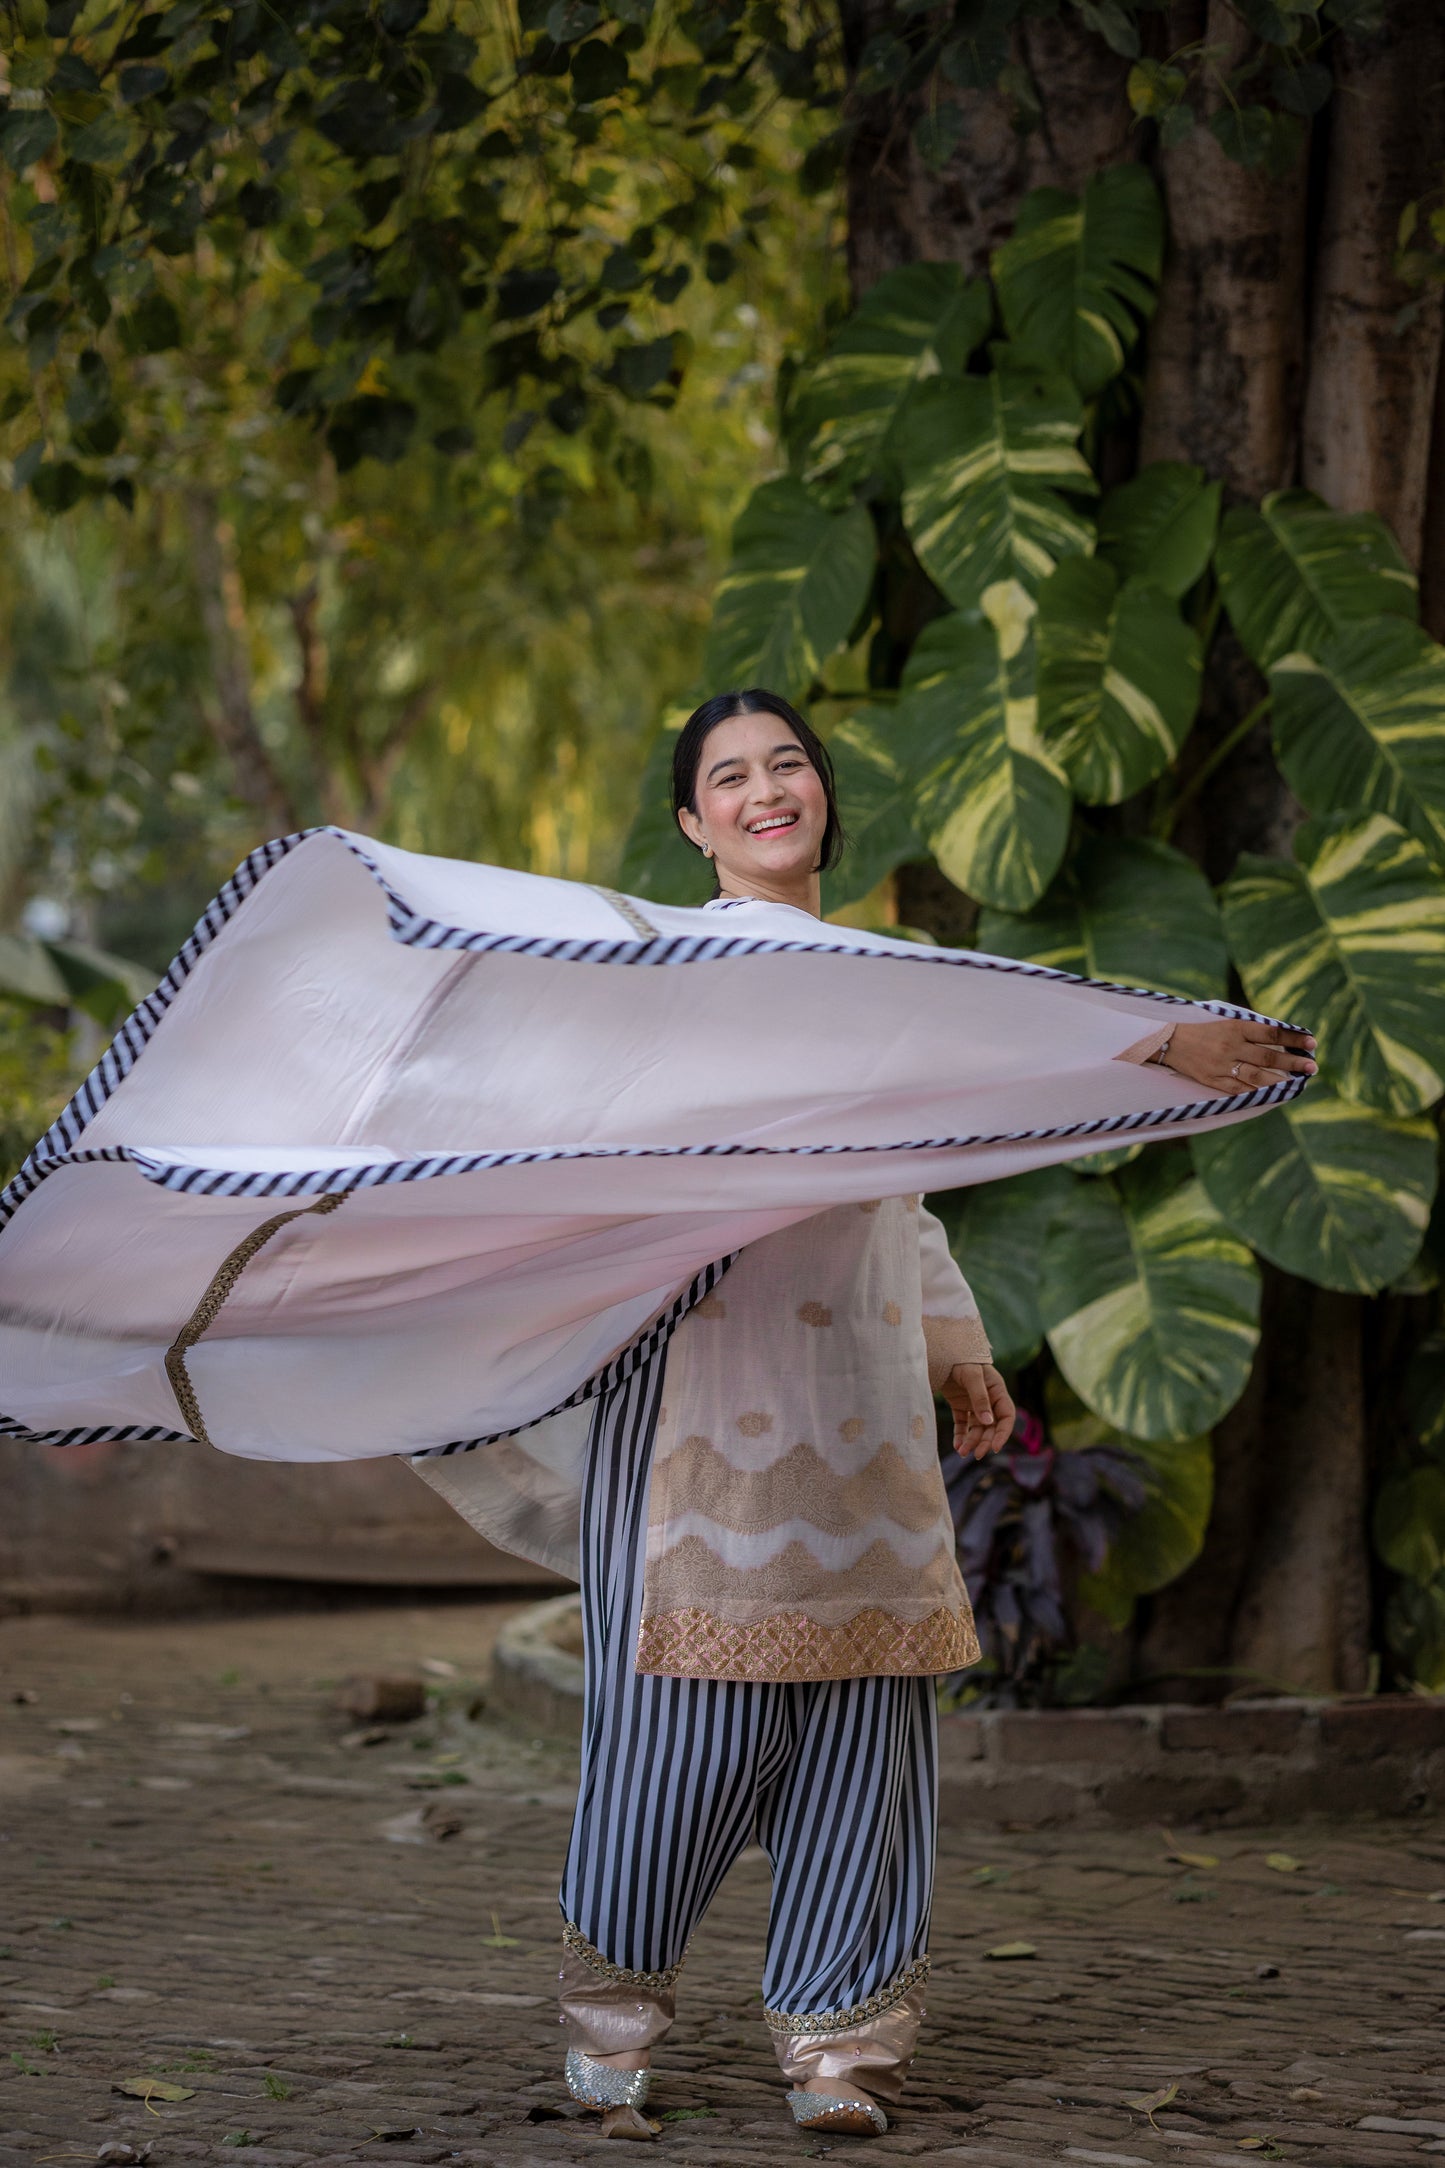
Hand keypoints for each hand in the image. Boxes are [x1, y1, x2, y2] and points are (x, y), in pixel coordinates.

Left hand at [942, 1362, 1015, 1460]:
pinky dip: (961, 1436)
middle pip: (991, 1426)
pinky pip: (963, 1424)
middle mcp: (988, 1399)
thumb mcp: (972, 1376)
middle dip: (985, 1441)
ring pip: (977, 1428)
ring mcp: (973, 1403)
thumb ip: (980, 1398)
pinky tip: (957, 1446)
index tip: (994, 1447)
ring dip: (972, 1441)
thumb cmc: (961, 1358)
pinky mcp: (959, 1405)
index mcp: (997, 1391)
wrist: (941, 1350)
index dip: (1003, 1433)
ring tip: (962, 1452)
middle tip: (976, 1454)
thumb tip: (988, 1422)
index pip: (1006, 1417)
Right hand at [1162, 1019, 1316, 1093]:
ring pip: (1257, 1076)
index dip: (1293, 1038)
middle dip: (1293, 1062)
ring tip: (1298, 1082)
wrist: (1167, 1041)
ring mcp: (1222, 1065)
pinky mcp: (1213, 1080)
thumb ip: (1250, 1029)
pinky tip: (1273, 1094)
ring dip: (1280, 1080)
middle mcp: (1231, 1046)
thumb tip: (1280, 1039)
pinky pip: (1239, 1089)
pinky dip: (1258, 1093)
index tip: (1311, 1042)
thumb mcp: (1226, 1021)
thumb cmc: (1202, 1029)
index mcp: (1235, 1027)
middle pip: (1268, 1057)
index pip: (1271, 1034)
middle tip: (1312, 1067)